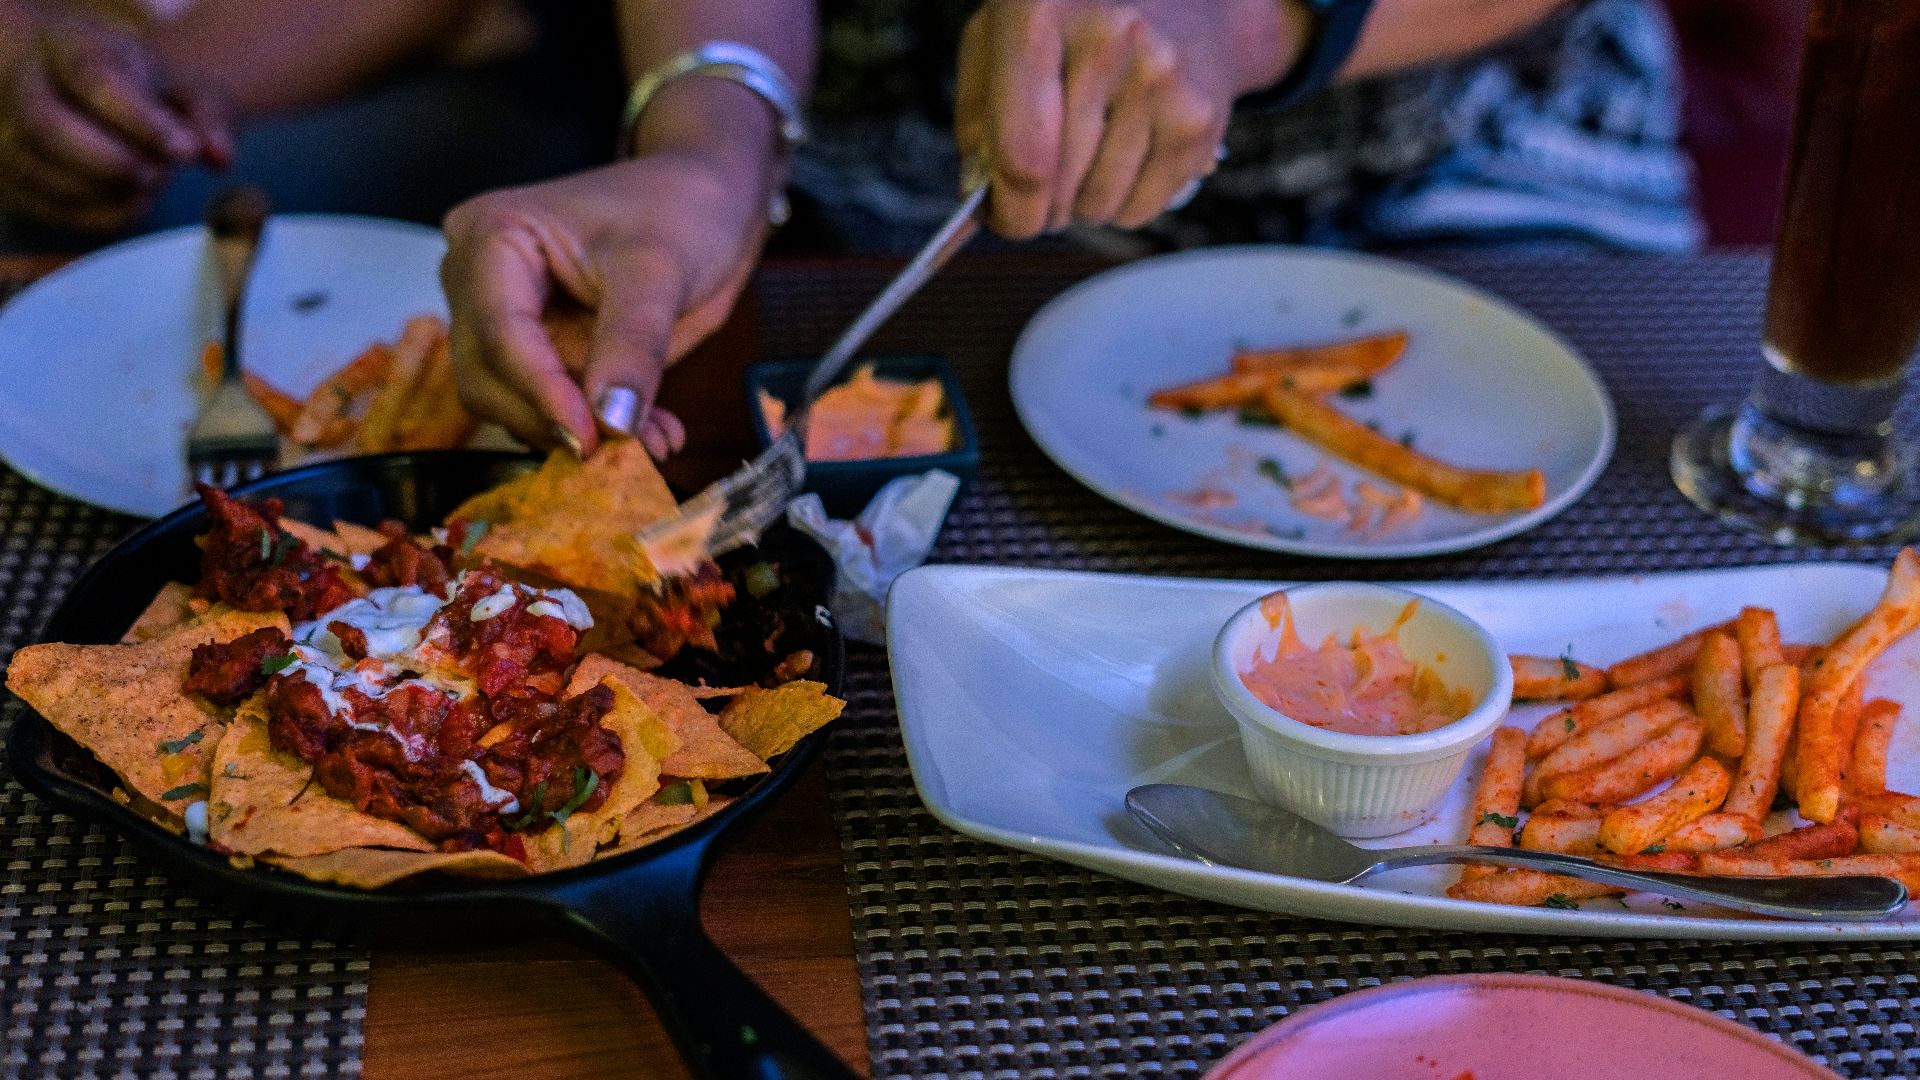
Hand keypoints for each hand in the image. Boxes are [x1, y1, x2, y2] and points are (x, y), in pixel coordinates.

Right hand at [0, 14, 231, 231]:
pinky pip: (46, 205)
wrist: (77, 87)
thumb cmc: (132, 87)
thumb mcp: (173, 84)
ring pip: (39, 171)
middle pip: (46, 126)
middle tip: (160, 175)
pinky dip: (96, 213)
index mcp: (67, 46)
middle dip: (113, 162)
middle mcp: (23, 84)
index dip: (141, 120)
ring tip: (150, 182)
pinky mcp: (12, 175)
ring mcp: (7, 131)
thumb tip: (220, 158)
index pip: (93, 77)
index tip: (185, 150)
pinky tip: (131, 200)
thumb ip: (206, 115)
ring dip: (105, 191)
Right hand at [440, 149, 769, 458]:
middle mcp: (479, 281)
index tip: (591, 438)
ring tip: (652, 441)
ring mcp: (505, 320)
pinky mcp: (540, 353)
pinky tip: (653, 434)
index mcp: (492, 237)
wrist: (708, 202)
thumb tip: (612, 423)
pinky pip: (551, 408)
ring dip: (579, 434)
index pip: (499, 331)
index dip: (541, 392)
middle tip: (627, 450)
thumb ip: (633, 344)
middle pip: (488, 376)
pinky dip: (600, 430)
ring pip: (510, 403)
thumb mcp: (660, 270)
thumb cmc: (680, 208)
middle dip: (554, 420)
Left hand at [954, 0, 1304, 238]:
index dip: (1009, 209)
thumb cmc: (1071, 24)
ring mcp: (1160, 78)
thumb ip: (978, 118)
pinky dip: (1122, 205)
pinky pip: (1142, 208)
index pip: (1021, 153)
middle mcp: (1107, 40)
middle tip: (1040, 194)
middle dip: (1041, 210)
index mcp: (1038, 14)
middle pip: (1059, 187)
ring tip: (1084, 164)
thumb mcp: (1002, 39)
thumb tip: (979, 207)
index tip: (1004, 220)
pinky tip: (1121, 161)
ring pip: (1100, 204)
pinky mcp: (1198, 117)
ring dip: (1082, 205)